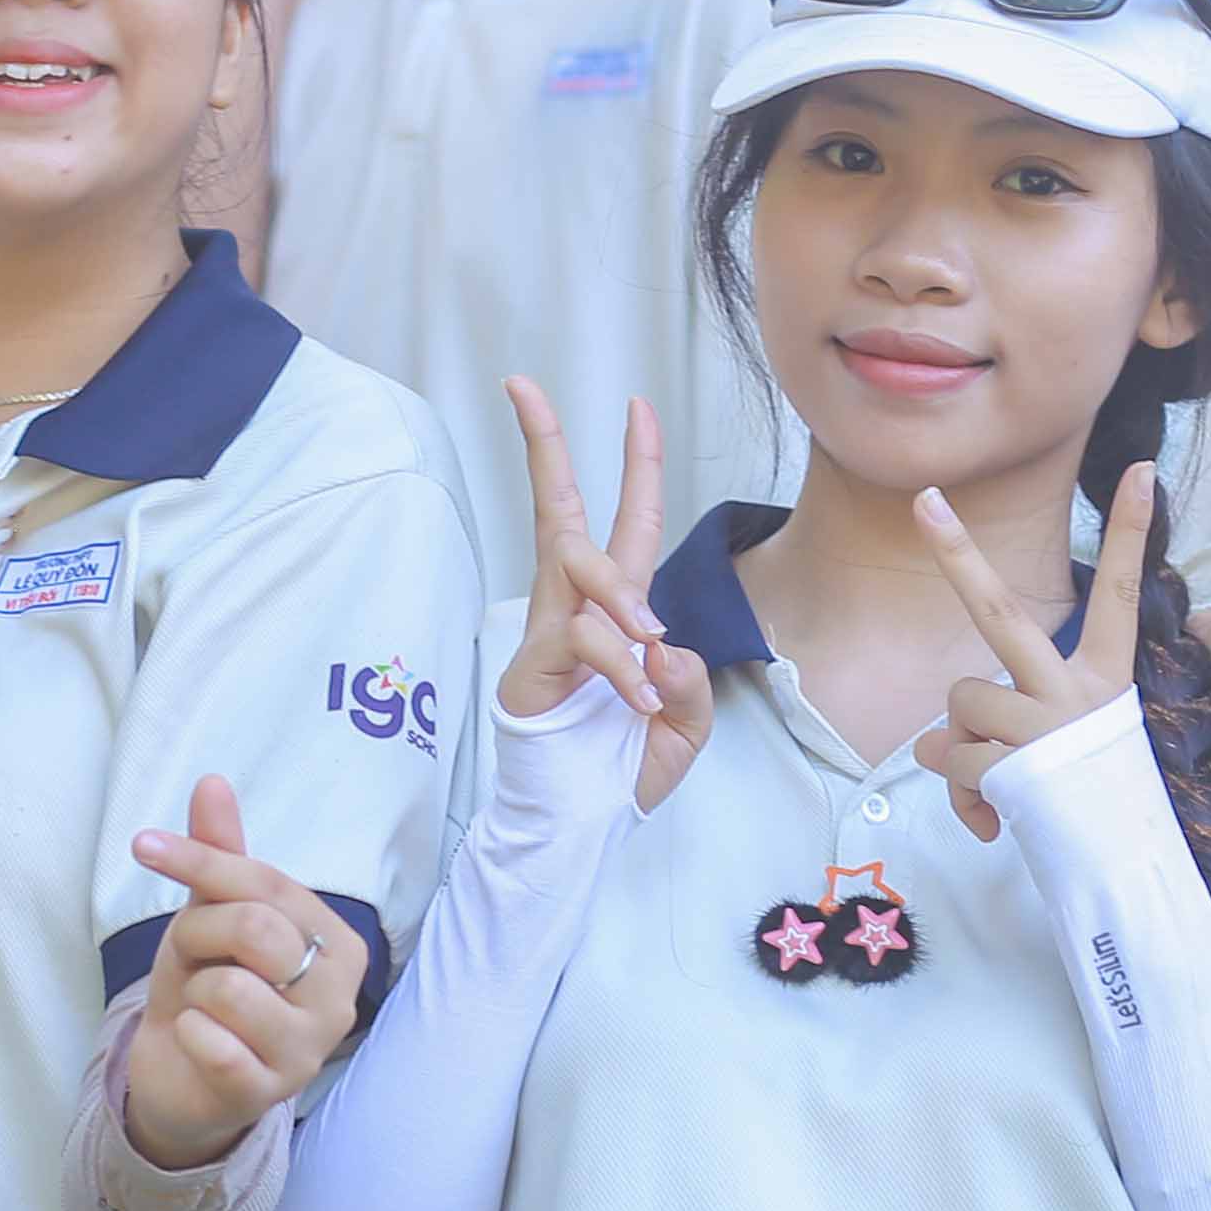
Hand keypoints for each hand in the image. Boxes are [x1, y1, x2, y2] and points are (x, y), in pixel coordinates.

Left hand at [120, 774, 371, 1170]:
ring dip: (194, 993)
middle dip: (198, 936)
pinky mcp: (268, 1094)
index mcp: (338, 944)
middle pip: (254, 929)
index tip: (145, 844)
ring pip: (229, 988)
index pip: (269, 884)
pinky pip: (212, 1044)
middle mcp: (339, 998)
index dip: (201, 861)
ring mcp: (308, 1051)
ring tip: (204, 1008)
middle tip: (195, 959)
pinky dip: (187, 1034)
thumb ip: (218, 854)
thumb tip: (211, 782)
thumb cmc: (210, 984)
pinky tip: (198, 1041)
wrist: (183, 1074)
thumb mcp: (211, 915)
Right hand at [498, 376, 711, 809]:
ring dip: (622, 591)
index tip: (637, 406)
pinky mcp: (535, 664)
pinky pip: (583, 636)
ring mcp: (551, 630)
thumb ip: (688, 678)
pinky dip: (619, 664)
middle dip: (546, 444)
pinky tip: (637, 701)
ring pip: (577, 560)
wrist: (583, 824)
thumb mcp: (687, 719)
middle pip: (562, 507)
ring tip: (649, 642)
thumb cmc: (626, 766)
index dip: (637, 464)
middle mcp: (579, 607)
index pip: (629, 522)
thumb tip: (661, 644)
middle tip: (523, 386)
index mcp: (619, 609)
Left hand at [911, 469, 1154, 838]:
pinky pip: (955, 762)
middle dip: (957, 554)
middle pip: (1002, 613)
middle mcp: (1076, 691)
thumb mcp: (1064, 744)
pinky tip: (997, 820)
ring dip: (965, 748)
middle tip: (924, 500)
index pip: (1120, 591)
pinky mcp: (1017, 768)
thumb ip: (1002, 723)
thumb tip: (934, 745)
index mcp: (1104, 676)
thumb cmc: (1095, 801)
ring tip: (1004, 782)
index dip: (1130, 531)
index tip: (1138, 470)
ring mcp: (1045, 727)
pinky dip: (964, 795)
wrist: (1122, 872)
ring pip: (962, 704)